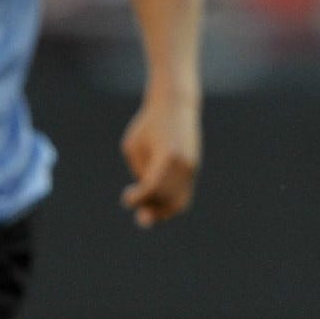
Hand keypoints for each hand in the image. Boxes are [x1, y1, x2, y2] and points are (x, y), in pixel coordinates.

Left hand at [120, 96, 200, 227]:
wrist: (175, 106)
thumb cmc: (149, 124)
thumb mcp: (135, 144)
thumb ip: (139, 170)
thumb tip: (145, 194)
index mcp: (167, 155)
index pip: (152, 187)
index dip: (138, 198)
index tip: (126, 197)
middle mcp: (184, 164)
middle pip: (166, 198)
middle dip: (150, 208)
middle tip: (136, 211)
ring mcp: (191, 168)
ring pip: (179, 202)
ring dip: (162, 211)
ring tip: (146, 212)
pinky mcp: (193, 169)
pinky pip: (184, 195)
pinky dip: (171, 204)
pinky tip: (156, 205)